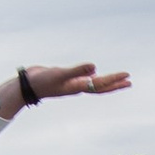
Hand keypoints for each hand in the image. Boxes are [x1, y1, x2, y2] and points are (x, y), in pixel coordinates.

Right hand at [7, 62, 130, 107]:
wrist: (26, 86)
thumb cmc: (42, 81)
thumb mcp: (60, 74)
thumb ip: (77, 70)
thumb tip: (95, 68)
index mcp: (78, 86)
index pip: (100, 84)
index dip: (114, 80)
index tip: (127, 76)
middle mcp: (77, 86)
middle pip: (100, 87)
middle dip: (115, 84)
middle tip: (129, 81)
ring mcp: (71, 83)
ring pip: (92, 83)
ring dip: (105, 81)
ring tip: (116, 79)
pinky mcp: (65, 78)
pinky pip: (82, 78)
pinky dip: (90, 76)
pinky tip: (93, 73)